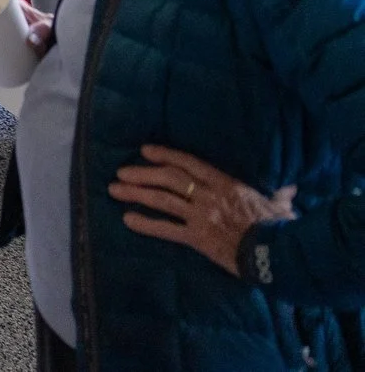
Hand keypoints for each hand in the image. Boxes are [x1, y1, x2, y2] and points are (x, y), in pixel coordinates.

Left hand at [109, 143, 296, 275]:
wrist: (279, 253)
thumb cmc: (281, 227)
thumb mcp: (280, 203)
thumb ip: (278, 193)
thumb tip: (290, 188)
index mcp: (226, 183)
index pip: (189, 163)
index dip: (165, 155)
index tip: (145, 150)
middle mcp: (208, 196)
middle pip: (169, 178)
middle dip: (143, 174)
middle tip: (121, 172)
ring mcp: (201, 216)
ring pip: (162, 200)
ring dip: (136, 193)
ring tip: (114, 189)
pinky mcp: (198, 238)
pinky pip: (167, 230)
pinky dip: (146, 224)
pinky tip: (128, 220)